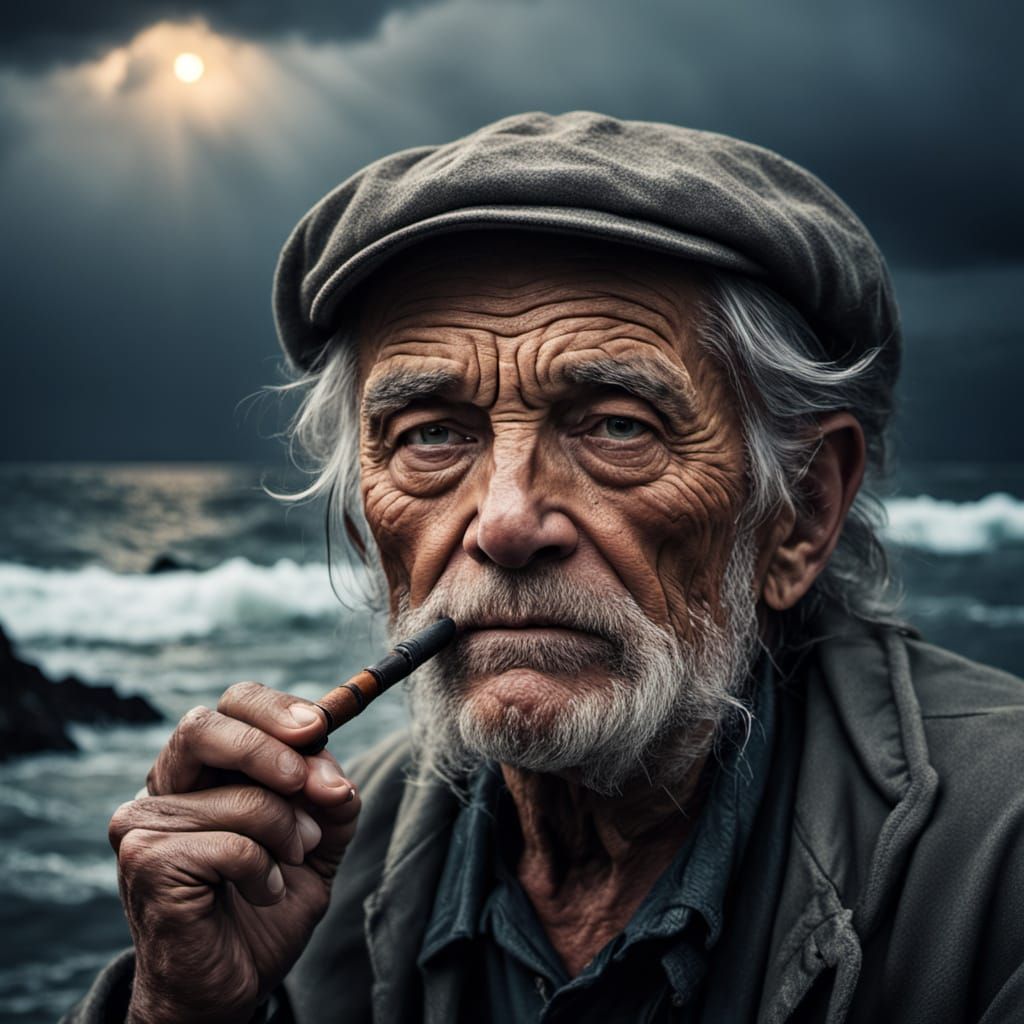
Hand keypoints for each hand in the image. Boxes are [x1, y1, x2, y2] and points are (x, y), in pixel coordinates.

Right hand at [108, 682, 360, 1023]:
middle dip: (272, 750)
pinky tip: (262, 893)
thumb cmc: (266, 904)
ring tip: (289, 864)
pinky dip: (267, 873)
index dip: (277, 708)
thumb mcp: (316, 839)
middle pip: (205, 726)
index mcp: (202, 768)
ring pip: (241, 797)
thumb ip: (329, 797)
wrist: (229, 986)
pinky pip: (234, 846)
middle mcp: (162, 786)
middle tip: (309, 785)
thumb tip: (333, 777)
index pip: (231, 704)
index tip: (320, 728)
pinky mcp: (146, 862)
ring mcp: (144, 823)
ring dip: (288, 832)